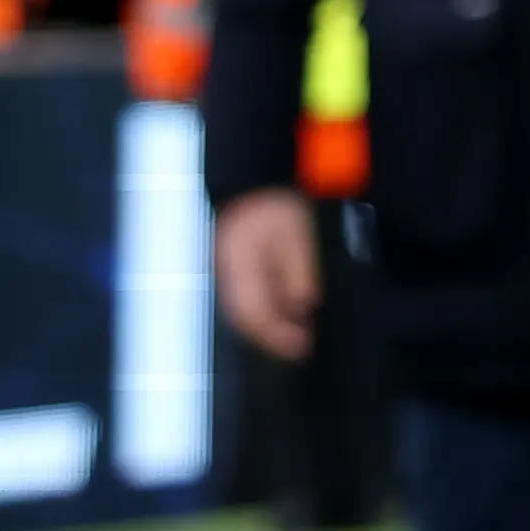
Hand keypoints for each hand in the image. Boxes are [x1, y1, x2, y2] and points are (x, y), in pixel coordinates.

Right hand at [214, 187, 321, 361]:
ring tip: (298, 333)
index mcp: (239, 267)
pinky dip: (265, 310)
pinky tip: (286, 311)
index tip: (301, 348)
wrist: (253, 182)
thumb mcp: (297, 236)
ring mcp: (226, 272)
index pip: (253, 315)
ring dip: (270, 325)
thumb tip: (303, 307)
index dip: (277, 337)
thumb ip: (299, 273)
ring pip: (244, 311)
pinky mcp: (231, 269)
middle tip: (301, 347)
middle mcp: (226, 274)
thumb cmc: (276, 204)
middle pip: (245, 318)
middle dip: (273, 337)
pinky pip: (245, 298)